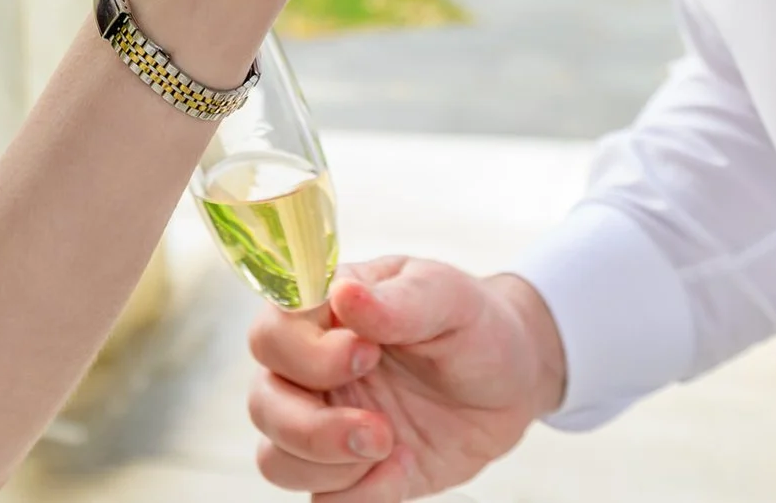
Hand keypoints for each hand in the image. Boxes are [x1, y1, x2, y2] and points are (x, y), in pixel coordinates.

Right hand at [246, 259, 564, 499]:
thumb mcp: (448, 297)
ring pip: (276, 459)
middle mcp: (311, 371)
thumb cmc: (472, 323)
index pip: (271, 335)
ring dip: (326, 464)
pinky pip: (324, 499)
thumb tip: (343, 293)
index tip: (368, 354)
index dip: (307, 355)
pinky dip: (358, 493)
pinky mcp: (352, 471)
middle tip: (378, 429)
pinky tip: (402, 467)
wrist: (512, 382)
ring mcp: (327, 423)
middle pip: (263, 405)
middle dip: (311, 427)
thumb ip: (397, 301)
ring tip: (387, 445)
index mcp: (323, 316)